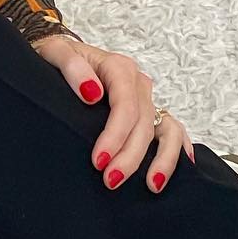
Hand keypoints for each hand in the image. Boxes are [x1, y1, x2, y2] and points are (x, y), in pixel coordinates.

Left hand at [30, 32, 194, 193]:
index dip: (115, 136)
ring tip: (151, 185)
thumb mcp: (54, 52)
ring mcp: (146, 98)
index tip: (98, 161)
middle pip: (143, 124)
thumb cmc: (58, 56)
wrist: (62, 56)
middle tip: (110, 180)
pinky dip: (178, 148)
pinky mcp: (148, 111)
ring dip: (162, 159)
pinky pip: (172, 130)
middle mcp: (137, 83)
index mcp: (118, 67)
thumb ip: (72, 67)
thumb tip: (92, 92)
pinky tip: (182, 168)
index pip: (125, 106)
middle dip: (130, 156)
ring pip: (167, 129)